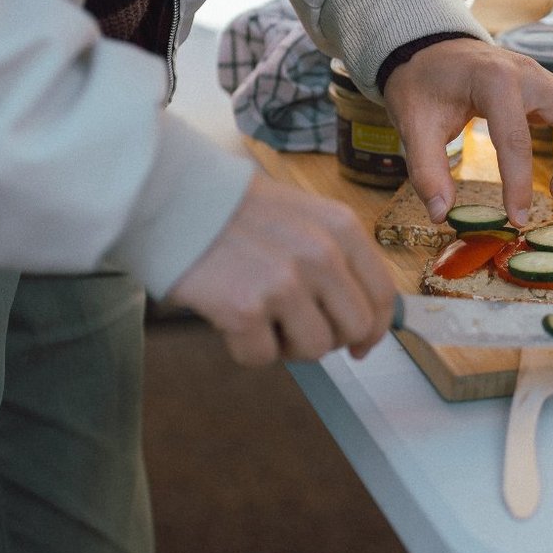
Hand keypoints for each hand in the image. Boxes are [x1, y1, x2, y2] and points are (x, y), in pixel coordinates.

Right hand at [168, 174, 396, 365]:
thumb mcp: (303, 216)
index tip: (360, 346)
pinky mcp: (246, 308)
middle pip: (354, 328)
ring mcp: (285, 282)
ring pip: (314, 349)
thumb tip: (360, 317)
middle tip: (294, 328)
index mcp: (341, 228)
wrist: (171, 196)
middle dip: (328, 338)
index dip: (374, 329)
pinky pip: (262, 357)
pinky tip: (229, 317)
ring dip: (286, 344)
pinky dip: (244, 348)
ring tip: (260, 316)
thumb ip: (336, 258)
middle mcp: (321, 254)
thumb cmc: (233, 210)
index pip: (382, 295)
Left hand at [384, 36, 552, 224]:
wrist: (429, 48)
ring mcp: (541, 76)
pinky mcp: (547, 85)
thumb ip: (426, 169)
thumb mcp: (413, 124)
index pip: (515, 138)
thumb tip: (441, 213)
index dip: (518, 184)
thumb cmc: (422, 83)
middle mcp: (526, 73)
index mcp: (492, 80)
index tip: (517, 218)